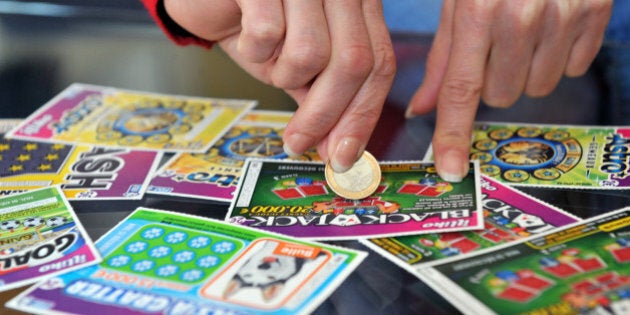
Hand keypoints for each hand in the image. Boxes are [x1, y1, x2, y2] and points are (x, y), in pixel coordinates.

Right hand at [164, 0, 395, 171]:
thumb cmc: (253, 25)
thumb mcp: (296, 63)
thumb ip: (323, 94)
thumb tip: (340, 148)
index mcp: (359, 4)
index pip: (379, 62)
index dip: (363, 114)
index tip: (344, 155)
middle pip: (353, 62)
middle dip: (325, 114)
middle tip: (298, 143)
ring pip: (311, 54)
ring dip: (284, 74)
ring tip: (269, 61)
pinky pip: (267, 32)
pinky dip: (254, 50)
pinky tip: (247, 37)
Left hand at [406, 0, 611, 181]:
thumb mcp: (458, 0)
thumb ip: (442, 58)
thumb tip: (422, 108)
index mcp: (479, 12)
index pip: (462, 90)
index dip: (454, 134)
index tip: (450, 168)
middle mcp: (523, 18)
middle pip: (499, 95)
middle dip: (489, 80)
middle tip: (491, 47)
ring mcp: (565, 16)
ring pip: (535, 87)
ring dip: (523, 71)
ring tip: (520, 32)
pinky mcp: (596, 13)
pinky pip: (573, 68)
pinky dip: (557, 57)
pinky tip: (548, 27)